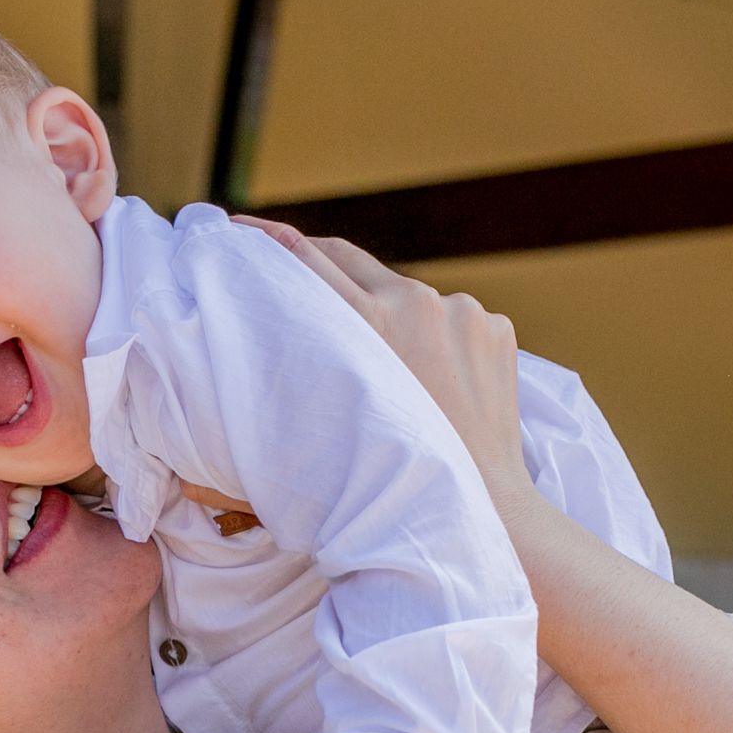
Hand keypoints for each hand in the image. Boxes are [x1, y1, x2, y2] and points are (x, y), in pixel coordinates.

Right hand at [231, 215, 532, 505]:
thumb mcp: (329, 412)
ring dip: (386, 315)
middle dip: (315, 263)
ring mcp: (464, 311)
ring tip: (384, 371)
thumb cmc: (391, 476)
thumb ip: (303, 358)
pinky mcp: (496, 326)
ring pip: (405, 295)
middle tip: (287, 270)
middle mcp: (417, 301)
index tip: (236, 229)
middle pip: (348, 259)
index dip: (263, 237)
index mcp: (367, 320)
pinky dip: (436, 340)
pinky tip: (434, 384)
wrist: (485, 504)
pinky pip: (451, 320)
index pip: (303, 255)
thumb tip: (274, 325)